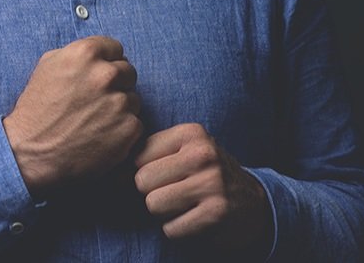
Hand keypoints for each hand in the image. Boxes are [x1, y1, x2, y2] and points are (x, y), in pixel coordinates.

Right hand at [3, 36, 142, 195]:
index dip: (106, 61)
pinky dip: (122, 130)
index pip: (115, 48)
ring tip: (95, 120)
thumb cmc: (36, 108)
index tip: (98, 75)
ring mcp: (119, 102)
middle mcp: (105, 74)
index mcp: (86, 53)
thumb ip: (76, 53)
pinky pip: (135, 123)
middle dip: (116, 83)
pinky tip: (101, 135)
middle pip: (127, 71)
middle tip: (97, 100)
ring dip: (119, 107)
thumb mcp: (48, 66)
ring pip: (133, 98)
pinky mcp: (128, 129)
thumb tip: (98, 53)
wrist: (31, 151)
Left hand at [134, 123, 272, 251]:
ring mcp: (211, 184)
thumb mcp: (186, 148)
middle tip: (168, 192)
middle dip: (150, 192)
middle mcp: (202, 154)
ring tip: (179, 205)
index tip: (156, 176)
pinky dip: (175, 229)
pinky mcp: (216, 214)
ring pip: (153, 204)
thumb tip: (111, 165)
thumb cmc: (205, 172)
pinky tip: (190, 219)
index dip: (141, 170)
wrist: (252, 201)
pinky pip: (170, 228)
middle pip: (142, 180)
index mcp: (191, 133)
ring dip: (161, 212)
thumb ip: (154, 149)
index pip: (139, 154)